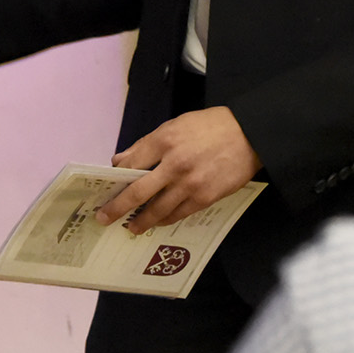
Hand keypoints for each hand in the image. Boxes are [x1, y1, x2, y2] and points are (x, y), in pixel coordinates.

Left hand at [94, 108, 260, 232]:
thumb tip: (123, 159)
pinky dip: (165, 220)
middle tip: (103, 218)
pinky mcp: (205, 198)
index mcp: (164, 140)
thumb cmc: (211, 127)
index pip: (131, 164)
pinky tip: (157, 222)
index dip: (116, 178)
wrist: (249, 134)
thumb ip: (147, 143)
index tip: (106, 188)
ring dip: (141, 221)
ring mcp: (189, 184)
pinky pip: (178, 214)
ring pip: (158, 209)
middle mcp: (174, 164)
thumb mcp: (175, 125)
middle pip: (137, 192)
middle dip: (117, 208)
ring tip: (132, 227)